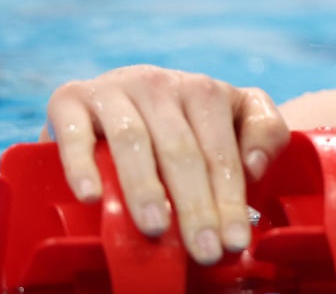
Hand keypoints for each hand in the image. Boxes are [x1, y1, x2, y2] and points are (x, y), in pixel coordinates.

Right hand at [42, 64, 289, 263]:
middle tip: (203, 250)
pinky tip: (91, 197)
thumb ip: (266, 133)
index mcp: (203, 91)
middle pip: (181, 151)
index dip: (230, 199)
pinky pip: (74, 133)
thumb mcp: (238, 116)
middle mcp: (159, 84)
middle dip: (196, 206)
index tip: (234, 242)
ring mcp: (113, 89)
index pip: (220, 151)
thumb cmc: (188, 120)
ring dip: (145, 187)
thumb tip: (253, 165)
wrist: (123, 94)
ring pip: (133, 141)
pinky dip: (81, 165)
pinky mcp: (69, 99)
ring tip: (155, 229)